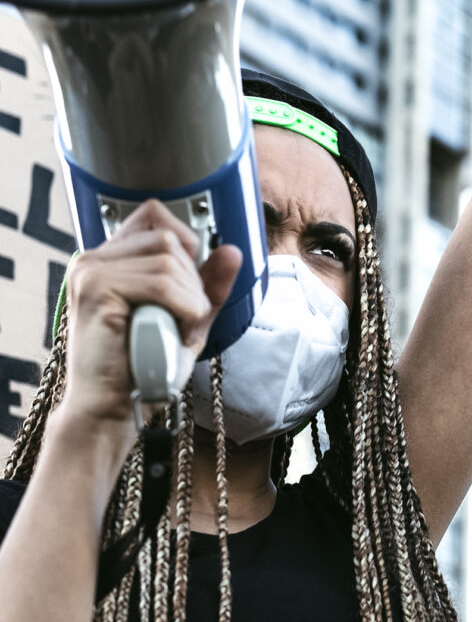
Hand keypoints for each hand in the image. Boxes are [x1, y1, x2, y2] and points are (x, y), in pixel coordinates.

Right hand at [59, 200, 240, 431]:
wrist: (113, 407)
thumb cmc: (144, 366)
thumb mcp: (188, 317)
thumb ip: (208, 283)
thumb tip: (231, 250)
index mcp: (112, 260)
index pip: (154, 214)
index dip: (186, 241)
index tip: (191, 285)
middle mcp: (95, 258)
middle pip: (170, 238)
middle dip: (193, 282)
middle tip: (183, 321)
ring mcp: (91, 270)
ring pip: (169, 261)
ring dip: (190, 301)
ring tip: (175, 331)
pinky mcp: (95, 288)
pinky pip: (161, 283)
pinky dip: (183, 309)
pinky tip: (174, 332)